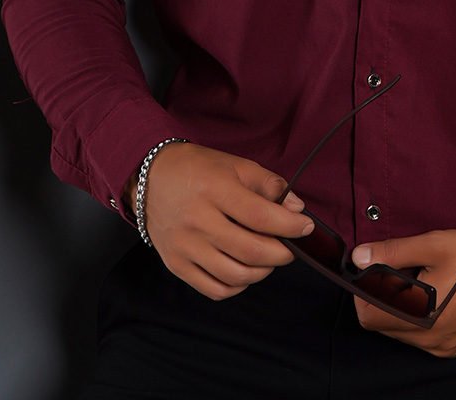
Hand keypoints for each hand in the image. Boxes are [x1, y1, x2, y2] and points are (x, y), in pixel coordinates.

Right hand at [129, 142, 314, 299]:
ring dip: (262, 271)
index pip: (260, 216)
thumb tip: (295, 208)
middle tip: (290, 246)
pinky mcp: (176, 265)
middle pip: (251, 250)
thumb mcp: (235, 165)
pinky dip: (237, 286)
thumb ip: (268, 185)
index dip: (290, 225)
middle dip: (282, 253)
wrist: (150, 177)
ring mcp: (185, 246)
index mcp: (214, 190)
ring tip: (269, 257)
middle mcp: (197, 221)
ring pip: (235, 275)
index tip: (305, 227)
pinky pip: (214, 289)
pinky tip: (245, 269)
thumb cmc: (195, 168)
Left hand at [350, 228, 455, 357]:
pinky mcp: (452, 347)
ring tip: (419, 282)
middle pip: (382, 325)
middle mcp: (429, 338)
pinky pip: (420, 338)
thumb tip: (359, 256)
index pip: (367, 316)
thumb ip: (392, 252)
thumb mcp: (432, 244)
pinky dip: (417, 319)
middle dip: (381, 299)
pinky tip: (433, 296)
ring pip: (400, 333)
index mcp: (421, 315)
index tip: (370, 272)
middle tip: (398, 272)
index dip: (363, 292)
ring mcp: (441, 346)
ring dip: (398, 310)